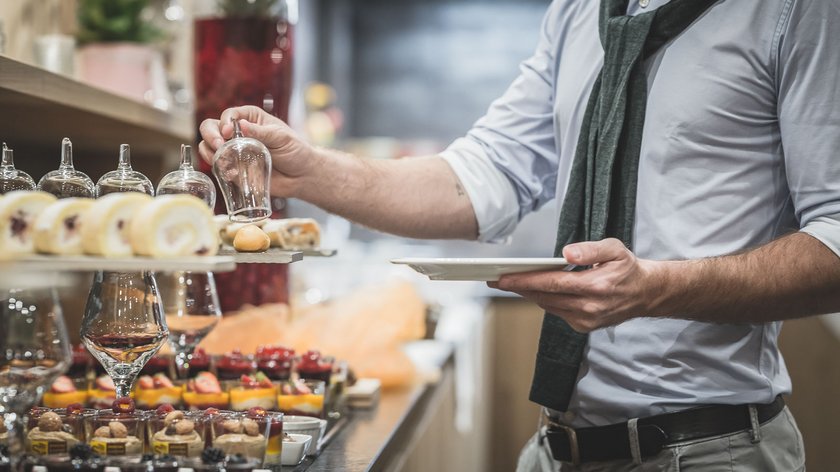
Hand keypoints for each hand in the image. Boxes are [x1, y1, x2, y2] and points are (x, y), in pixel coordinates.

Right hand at [198, 105, 318, 197]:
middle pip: (210, 127)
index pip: (229, 115)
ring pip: (208, 147)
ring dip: (210, 152)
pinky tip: (231, 173)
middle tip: (219, 146)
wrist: (302, 176)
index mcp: (250, 118)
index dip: (225, 122)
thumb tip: (241, 124)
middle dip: (210, 135)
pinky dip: (219, 169)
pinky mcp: (235, 168)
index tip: (229, 132)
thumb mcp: (282, 138)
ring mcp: (234, 151)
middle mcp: (238, 133)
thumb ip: (262, 132)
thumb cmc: (296, 151)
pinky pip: (219, 167)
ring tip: (222, 160)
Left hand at [489, 238, 659, 332]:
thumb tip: (566, 253)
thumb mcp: (615, 249)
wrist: (646, 294)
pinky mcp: (583, 327)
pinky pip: (556, 311)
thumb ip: (590, 249)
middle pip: (544, 297)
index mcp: (596, 287)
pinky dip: (545, 300)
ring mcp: (585, 320)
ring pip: (547, 305)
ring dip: (529, 294)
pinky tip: (537, 289)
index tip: (501, 278)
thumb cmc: (628, 268)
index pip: (551, 283)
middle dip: (518, 287)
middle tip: (495, 279)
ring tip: (510, 282)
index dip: (523, 281)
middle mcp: (589, 307)